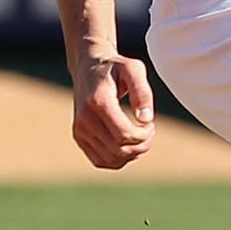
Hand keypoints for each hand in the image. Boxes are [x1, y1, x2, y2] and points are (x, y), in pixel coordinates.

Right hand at [69, 53, 155, 168]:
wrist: (88, 68)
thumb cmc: (115, 68)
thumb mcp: (133, 69)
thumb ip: (142, 92)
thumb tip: (146, 119)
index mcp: (98, 102)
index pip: (124, 135)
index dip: (144, 136)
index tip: (151, 124)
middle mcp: (85, 119)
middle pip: (119, 149)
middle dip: (142, 145)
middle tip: (150, 131)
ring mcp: (80, 130)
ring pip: (111, 159)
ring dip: (132, 154)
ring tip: (141, 138)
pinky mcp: (79, 137)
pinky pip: (100, 161)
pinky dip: (118, 160)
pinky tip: (129, 145)